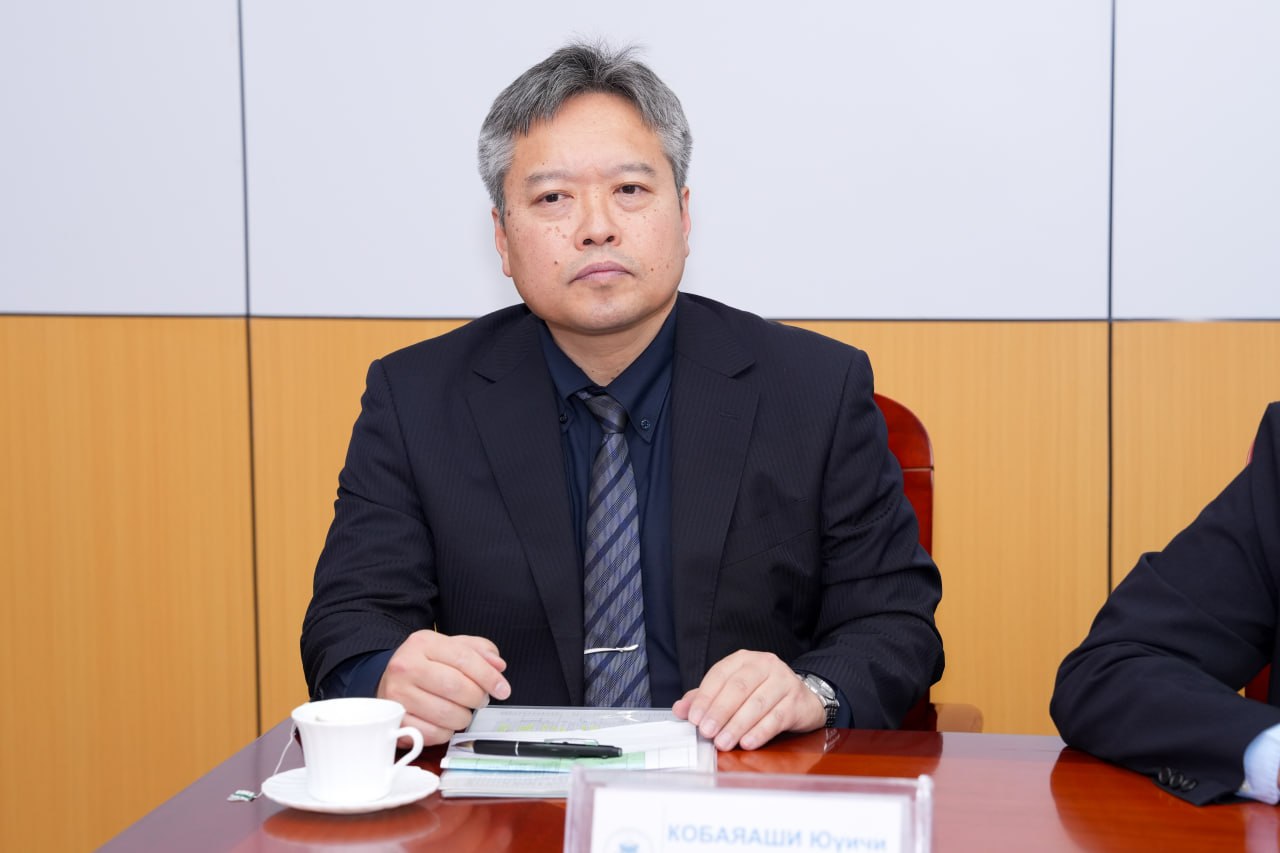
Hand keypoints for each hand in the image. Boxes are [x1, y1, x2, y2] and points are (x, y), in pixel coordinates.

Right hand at [377, 629, 510, 744]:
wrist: (391, 679)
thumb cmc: (426, 664)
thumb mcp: (451, 647)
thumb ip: (479, 650)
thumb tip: (498, 665)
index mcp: (422, 643)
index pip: (464, 658)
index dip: (489, 676)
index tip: (503, 689)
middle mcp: (406, 666)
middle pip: (456, 687)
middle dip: (477, 697)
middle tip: (481, 700)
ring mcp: (398, 694)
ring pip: (446, 713)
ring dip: (464, 717)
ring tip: (463, 710)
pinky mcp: (396, 719)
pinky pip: (433, 733)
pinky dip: (447, 732)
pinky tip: (446, 722)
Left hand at [671, 650, 825, 750]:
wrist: (802, 698)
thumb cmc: (761, 693)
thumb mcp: (732, 691)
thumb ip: (705, 698)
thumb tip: (680, 709)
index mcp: (744, 659)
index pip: (720, 675)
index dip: (705, 697)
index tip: (693, 718)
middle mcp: (765, 665)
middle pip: (738, 688)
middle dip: (720, 712)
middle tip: (706, 732)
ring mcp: (783, 682)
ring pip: (757, 704)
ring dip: (737, 726)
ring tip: (723, 743)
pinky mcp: (796, 702)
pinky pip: (776, 718)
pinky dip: (760, 732)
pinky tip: (747, 743)